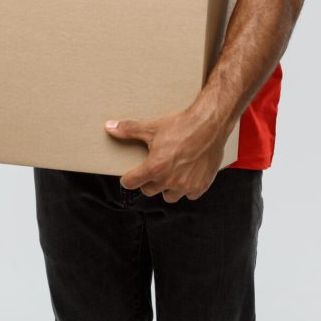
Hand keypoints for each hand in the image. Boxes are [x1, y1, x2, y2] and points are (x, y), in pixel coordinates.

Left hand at [105, 109, 232, 202]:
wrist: (210, 124)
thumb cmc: (182, 125)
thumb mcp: (152, 127)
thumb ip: (129, 130)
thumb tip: (110, 127)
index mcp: (155, 168)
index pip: (131, 183)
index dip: (128, 178)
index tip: (129, 176)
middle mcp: (169, 181)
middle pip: (149, 190)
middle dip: (148, 181)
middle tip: (152, 169)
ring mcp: (186, 185)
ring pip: (169, 196)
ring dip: (166, 187)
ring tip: (169, 173)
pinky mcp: (201, 186)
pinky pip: (189, 195)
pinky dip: (187, 188)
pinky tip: (187, 174)